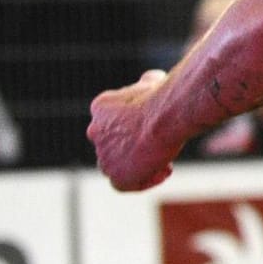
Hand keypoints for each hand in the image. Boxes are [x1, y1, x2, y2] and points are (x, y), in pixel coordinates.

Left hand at [89, 70, 178, 190]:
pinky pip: (126, 184)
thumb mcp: (152, 82)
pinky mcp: (116, 175)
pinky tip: (164, 170)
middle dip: (133, 148)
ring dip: (140, 165)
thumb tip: (153, 78)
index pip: (112, 123)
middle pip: (112, 146)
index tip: (152, 127)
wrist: (166, 115)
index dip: (133, 128)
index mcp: (101, 108)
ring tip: (164, 159)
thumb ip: (146, 83)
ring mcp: (104, 156)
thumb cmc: (163, 96)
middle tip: (157, 146)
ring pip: (117, 166)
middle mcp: (96, 131)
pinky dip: (145, 180)